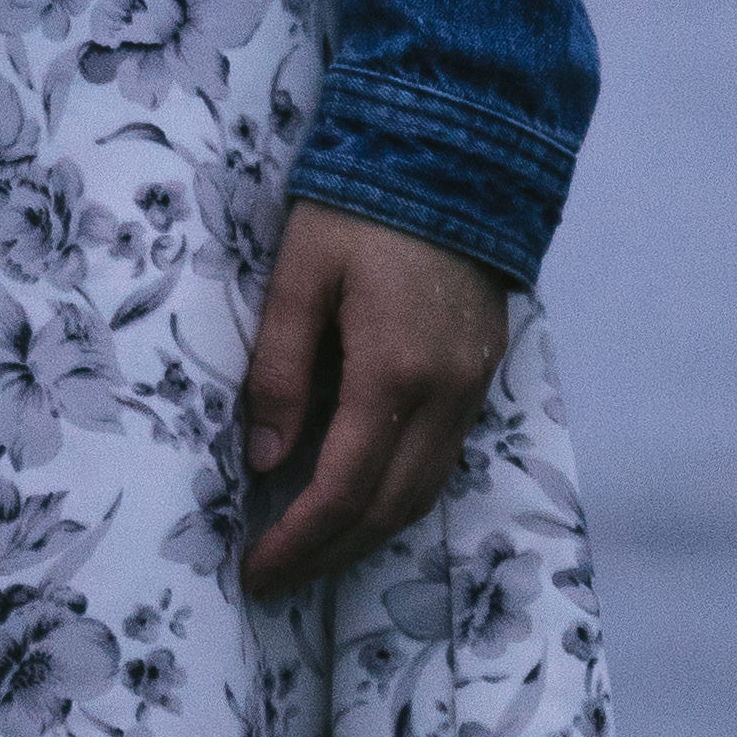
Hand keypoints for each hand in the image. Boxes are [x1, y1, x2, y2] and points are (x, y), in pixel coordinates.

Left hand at [233, 201, 510, 598]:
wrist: (455, 157)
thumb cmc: (360, 208)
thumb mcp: (300, 276)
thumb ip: (280, 369)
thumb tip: (263, 460)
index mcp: (394, 372)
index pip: (345, 487)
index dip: (300, 539)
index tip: (256, 570)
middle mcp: (445, 395)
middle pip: (390, 507)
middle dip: (331, 553)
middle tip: (274, 579)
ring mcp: (471, 389)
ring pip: (423, 491)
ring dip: (367, 535)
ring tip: (311, 555)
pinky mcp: (480, 376)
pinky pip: (441, 460)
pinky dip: (398, 496)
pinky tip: (359, 502)